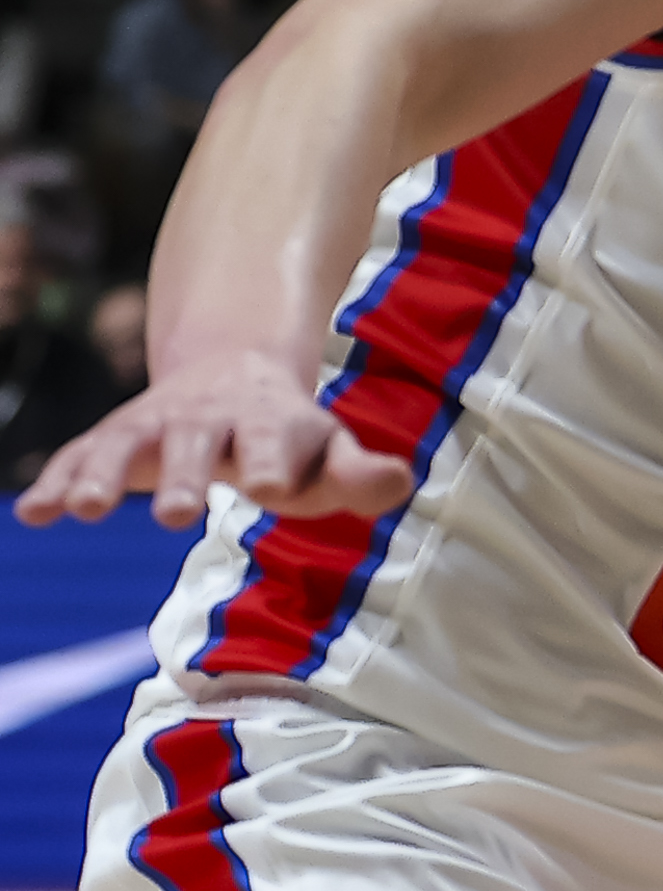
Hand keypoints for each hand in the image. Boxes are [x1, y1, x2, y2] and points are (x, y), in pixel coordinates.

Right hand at [19, 348, 407, 530]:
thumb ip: (360, 473)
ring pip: (122, 445)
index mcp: (269, 421)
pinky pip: (78, 456)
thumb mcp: (330, 453)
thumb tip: (398, 480)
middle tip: (177, 515)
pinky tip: (33, 514)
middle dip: (183, 476)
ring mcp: (153, 426)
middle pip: (193, 445)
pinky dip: (54, 481)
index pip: (273, 441)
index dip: (271, 463)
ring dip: (101, 475)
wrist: (234, 376)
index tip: (268, 486)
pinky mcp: (113, 439)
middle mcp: (206, 418)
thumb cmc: (292, 439)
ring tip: (84, 510)